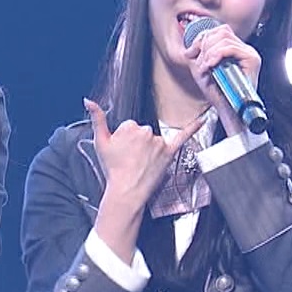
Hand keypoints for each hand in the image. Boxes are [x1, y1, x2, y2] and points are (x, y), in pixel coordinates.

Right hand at [86, 99, 203, 263]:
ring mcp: (159, 142)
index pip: (130, 126)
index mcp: (130, 126)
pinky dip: (193, 127)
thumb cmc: (113, 169)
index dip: (125, 140)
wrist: (126, 191)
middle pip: (143, 131)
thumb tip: (88, 100)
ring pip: (155, 138)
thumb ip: (96, 119)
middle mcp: (146, 131)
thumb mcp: (100, 142)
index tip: (122, 152)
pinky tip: (202, 119)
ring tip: (141, 164)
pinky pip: (183, 137)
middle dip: (137, 144)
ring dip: (150, 148)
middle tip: (131, 159)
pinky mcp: (169, 152)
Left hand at [184, 22, 261, 135]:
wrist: (228, 110)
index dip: (201, 38)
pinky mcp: (252, 60)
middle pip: (221, 31)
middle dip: (204, 44)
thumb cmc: (217, 93)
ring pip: (225, 38)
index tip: (190, 53)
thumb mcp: (202, 70)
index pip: (219, 31)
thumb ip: (197, 55)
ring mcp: (249, 54)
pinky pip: (231, 48)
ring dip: (209, 52)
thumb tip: (190, 46)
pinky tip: (210, 66)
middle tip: (199, 62)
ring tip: (206, 67)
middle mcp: (243, 49)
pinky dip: (217, 54)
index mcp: (234, 50)